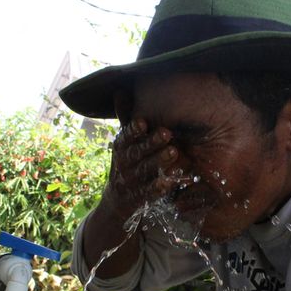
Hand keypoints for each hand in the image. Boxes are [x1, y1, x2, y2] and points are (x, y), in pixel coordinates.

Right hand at [100, 93, 187, 223]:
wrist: (117, 200)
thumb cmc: (127, 162)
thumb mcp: (124, 141)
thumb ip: (125, 118)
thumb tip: (120, 90)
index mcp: (120, 148)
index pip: (124, 137)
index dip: (132, 130)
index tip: (143, 122)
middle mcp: (123, 164)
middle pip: (136, 153)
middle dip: (150, 143)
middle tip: (167, 133)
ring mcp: (130, 182)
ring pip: (144, 171)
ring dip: (158, 161)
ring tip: (174, 152)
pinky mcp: (138, 199)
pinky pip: (148, 193)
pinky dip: (158, 188)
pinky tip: (169, 182)